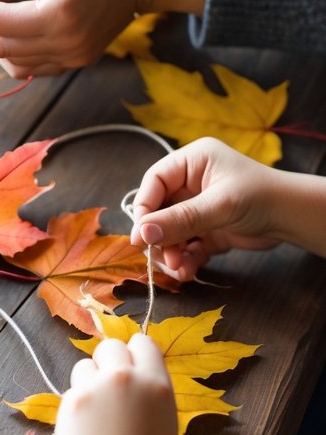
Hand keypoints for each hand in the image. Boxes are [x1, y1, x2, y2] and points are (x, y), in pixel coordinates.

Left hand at [49, 335, 176, 434]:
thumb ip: (149, 393)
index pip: (143, 343)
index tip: (129, 366)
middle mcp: (127, 379)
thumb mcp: (164, 423)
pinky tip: (85, 430)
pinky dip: (76, 405)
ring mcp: (97, 388)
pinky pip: (71, 391)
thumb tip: (135, 371)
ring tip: (97, 416)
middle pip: (110, 347)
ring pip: (84, 366)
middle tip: (108, 388)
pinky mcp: (72, 401)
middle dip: (107, 362)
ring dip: (87, 382)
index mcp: (157, 384)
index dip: (134, 354)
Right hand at [130, 138, 283, 280]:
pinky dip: (185, 259)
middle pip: (159, 211)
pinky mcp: (207, 230)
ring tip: (179, 269)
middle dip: (159, 237)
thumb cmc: (261, 197)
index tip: (140, 236)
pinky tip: (188, 272)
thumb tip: (141, 235)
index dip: (144, 209)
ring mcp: (199, 208)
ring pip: (170, 232)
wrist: (294, 218)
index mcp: (191, 162)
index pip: (154, 182)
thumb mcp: (218, 206)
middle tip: (163, 259)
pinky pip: (186, 246)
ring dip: (171, 253)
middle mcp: (191, 183)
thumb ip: (179, 220)